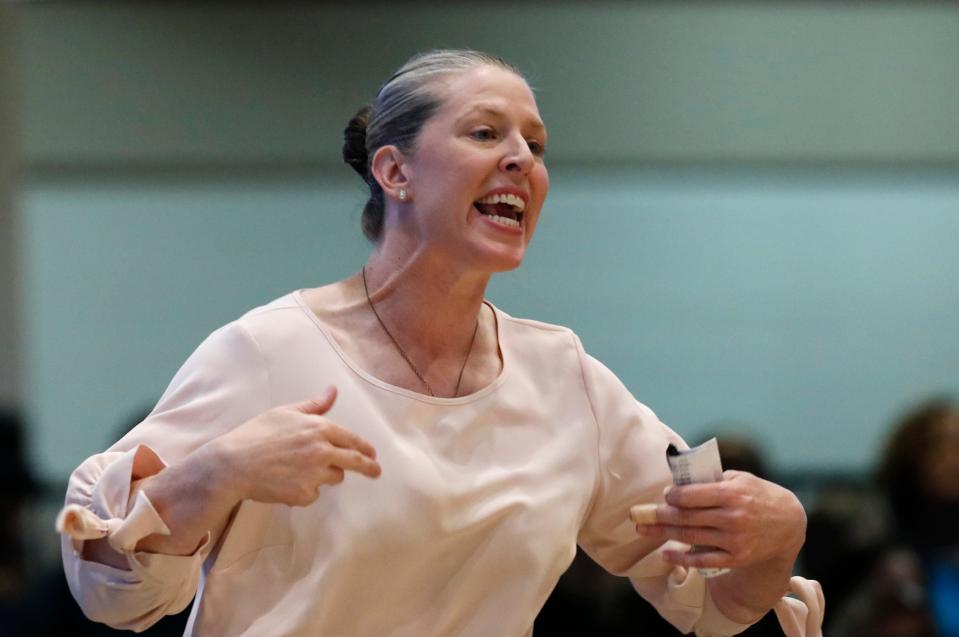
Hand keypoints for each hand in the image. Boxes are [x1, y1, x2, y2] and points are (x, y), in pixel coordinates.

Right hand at [207, 387, 381, 506]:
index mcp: (320, 428)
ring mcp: (315, 474)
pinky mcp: (304, 494)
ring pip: (334, 477)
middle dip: (369, 467)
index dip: (364, 447)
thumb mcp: (285, 412)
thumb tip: (333, 390)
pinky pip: (313, 494)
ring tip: (300, 469)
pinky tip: (286, 482)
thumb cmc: (256, 434)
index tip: (372, 454)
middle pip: (355, 462)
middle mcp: (322, 451)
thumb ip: (314, 405)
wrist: (233, 464)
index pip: (352, 439)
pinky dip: (305, 490)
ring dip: (327, 475)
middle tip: (376, 471)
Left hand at [633, 470, 805, 570]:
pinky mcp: (737, 558)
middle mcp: (732, 517)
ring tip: (643, 530)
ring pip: (691, 537)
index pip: (691, 495)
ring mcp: (734, 540)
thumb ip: (711, 480)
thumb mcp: (739, 479)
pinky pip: (704, 560)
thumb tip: (678, 482)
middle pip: (686, 517)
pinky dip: (683, 558)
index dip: (672, 496)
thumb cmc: (758, 494)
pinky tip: (666, 554)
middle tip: (638, 515)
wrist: (789, 522)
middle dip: (659, 515)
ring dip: (663, 534)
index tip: (665, 495)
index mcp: (731, 493)